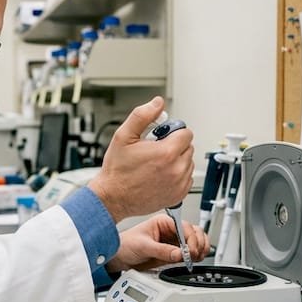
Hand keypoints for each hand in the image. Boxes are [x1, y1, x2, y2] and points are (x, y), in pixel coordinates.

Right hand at [87, 96, 195, 221]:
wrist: (113, 197)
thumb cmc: (117, 170)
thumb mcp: (123, 136)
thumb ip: (142, 115)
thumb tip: (157, 103)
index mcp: (166, 153)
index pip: (186, 133)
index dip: (172, 132)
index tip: (160, 137)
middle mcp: (176, 169)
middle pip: (188, 146)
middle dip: (174, 145)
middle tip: (155, 150)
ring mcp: (179, 183)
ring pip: (188, 162)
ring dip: (176, 160)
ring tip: (156, 163)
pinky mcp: (179, 194)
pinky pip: (187, 178)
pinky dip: (177, 174)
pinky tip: (160, 174)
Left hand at [106, 215, 209, 274]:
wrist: (119, 257)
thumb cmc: (127, 245)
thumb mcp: (143, 246)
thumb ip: (162, 250)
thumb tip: (180, 254)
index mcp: (164, 222)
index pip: (185, 227)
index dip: (191, 239)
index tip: (190, 251)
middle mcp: (172, 230)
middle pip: (195, 232)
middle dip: (199, 243)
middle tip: (195, 255)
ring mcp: (175, 241)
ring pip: (197, 241)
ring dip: (201, 249)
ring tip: (197, 258)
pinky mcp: (175, 252)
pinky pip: (191, 252)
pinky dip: (196, 256)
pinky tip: (194, 260)